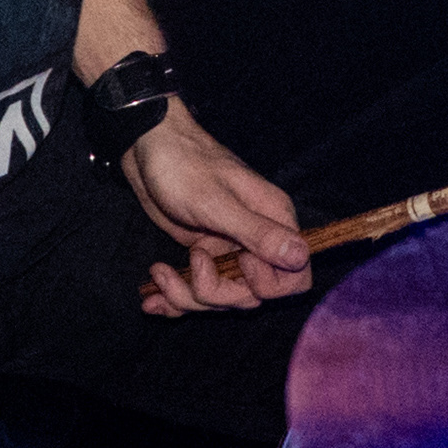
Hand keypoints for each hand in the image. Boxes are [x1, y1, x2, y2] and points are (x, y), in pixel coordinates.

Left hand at [121, 103, 308, 315]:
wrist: (147, 147)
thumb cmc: (184, 166)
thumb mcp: (217, 202)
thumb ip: (258, 233)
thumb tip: (300, 257)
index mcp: (272, 221)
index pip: (294, 277)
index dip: (267, 284)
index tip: (238, 262)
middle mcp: (254, 241)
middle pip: (252, 296)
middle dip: (217, 293)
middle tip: (192, 261)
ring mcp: (226, 251)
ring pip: (220, 299)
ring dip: (186, 297)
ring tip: (159, 272)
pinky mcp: (201, 257)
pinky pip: (195, 293)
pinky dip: (173, 300)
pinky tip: (151, 300)